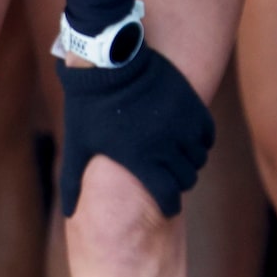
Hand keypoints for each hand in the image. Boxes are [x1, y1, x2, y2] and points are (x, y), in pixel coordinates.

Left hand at [57, 45, 213, 219]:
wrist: (109, 62)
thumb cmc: (90, 108)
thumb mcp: (78, 145)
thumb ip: (72, 182)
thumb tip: (69, 214)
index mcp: (140, 159)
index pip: (168, 196)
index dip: (170, 205)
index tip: (168, 205)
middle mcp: (166, 145)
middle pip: (187, 179)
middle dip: (179, 184)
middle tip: (171, 180)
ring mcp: (182, 124)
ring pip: (199, 159)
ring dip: (190, 163)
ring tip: (177, 159)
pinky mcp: (193, 105)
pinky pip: (207, 135)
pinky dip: (201, 142)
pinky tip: (187, 140)